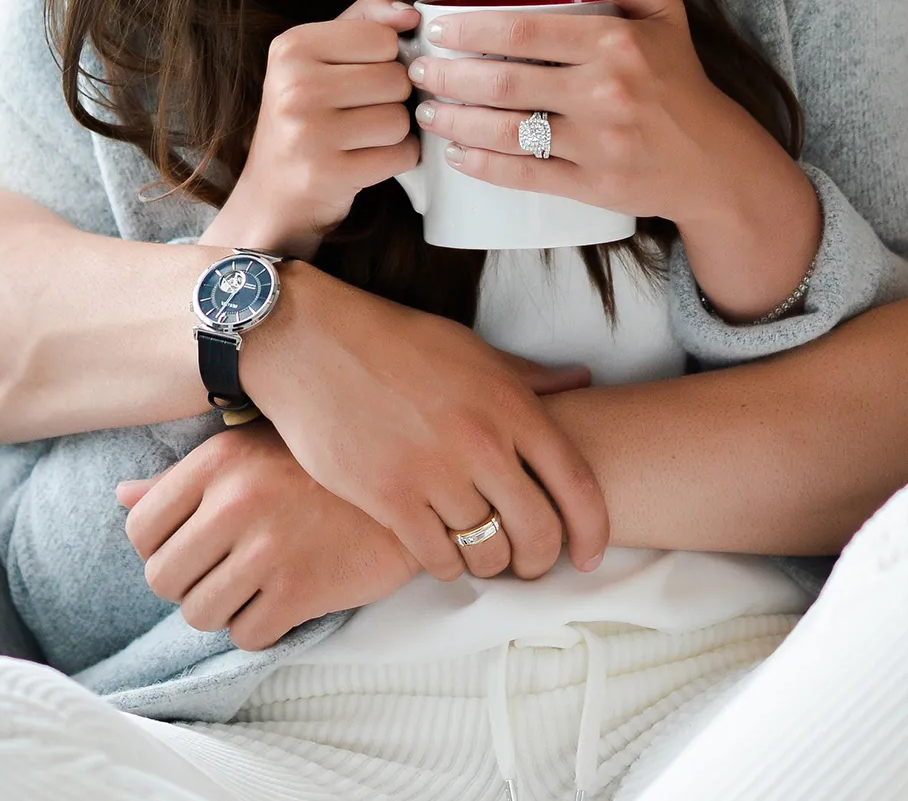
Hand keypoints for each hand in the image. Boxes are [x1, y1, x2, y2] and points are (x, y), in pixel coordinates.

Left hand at [119, 422, 420, 651]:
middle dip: (188, 583)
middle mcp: (237, 501)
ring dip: (225, 608)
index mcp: (218, 461)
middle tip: (223, 571)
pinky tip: (285, 598)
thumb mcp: (253, 451)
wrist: (405, 496)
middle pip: (163, 579)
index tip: (191, 547)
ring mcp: (269, 548)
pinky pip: (247, 636)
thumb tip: (121, 496)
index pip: (139, 530)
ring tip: (255, 584)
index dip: (160, 547)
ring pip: (200, 614)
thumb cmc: (321, 472)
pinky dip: (262, 627)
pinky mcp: (300, 590)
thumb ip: (185, 477)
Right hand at [199, 0, 420, 257]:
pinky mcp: (330, 173)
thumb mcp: (321, 55)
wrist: (274, 192)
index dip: (385, 59)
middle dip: (392, 99)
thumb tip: (409, 13)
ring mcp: (310, 133)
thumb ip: (367, 18)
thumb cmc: (307, 116)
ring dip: (394, 132)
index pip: (383, 37)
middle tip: (360, 113)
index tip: (358, 77)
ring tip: (363, 137)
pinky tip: (369, 159)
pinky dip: (397, 159)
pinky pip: (401, 155)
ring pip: (401, 119)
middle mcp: (295, 87)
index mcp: (292, 47)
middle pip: (396, 79)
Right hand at [241, 264, 609, 582]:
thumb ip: (530, 377)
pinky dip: (447, 566)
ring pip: (488, 552)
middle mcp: (480, 442)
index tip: (588, 555)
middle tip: (530, 563)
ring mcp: (433, 473)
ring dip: (492, 565)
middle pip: (538, 531)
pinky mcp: (387, 498)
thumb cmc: (397, 342)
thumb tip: (583, 381)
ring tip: (483, 555)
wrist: (314, 342)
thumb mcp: (473, 350)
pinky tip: (442, 553)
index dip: (593, 530)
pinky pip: (437, 558)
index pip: (577, 484)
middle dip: (541, 560)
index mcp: (510, 404)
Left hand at [409, 0, 820, 317]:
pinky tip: (458, 156)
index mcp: (614, 43)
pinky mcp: (591, 185)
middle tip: (418, 74)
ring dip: (455, 123)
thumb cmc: (680, 83)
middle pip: (502, 83)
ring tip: (427, 115)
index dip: (470, 32)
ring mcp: (595, 143)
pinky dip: (484, 166)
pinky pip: (525, 174)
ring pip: (505, 131)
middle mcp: (602, 92)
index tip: (438, 32)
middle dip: (447, 78)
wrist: (713, 160)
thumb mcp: (667, 14)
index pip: (523, 33)